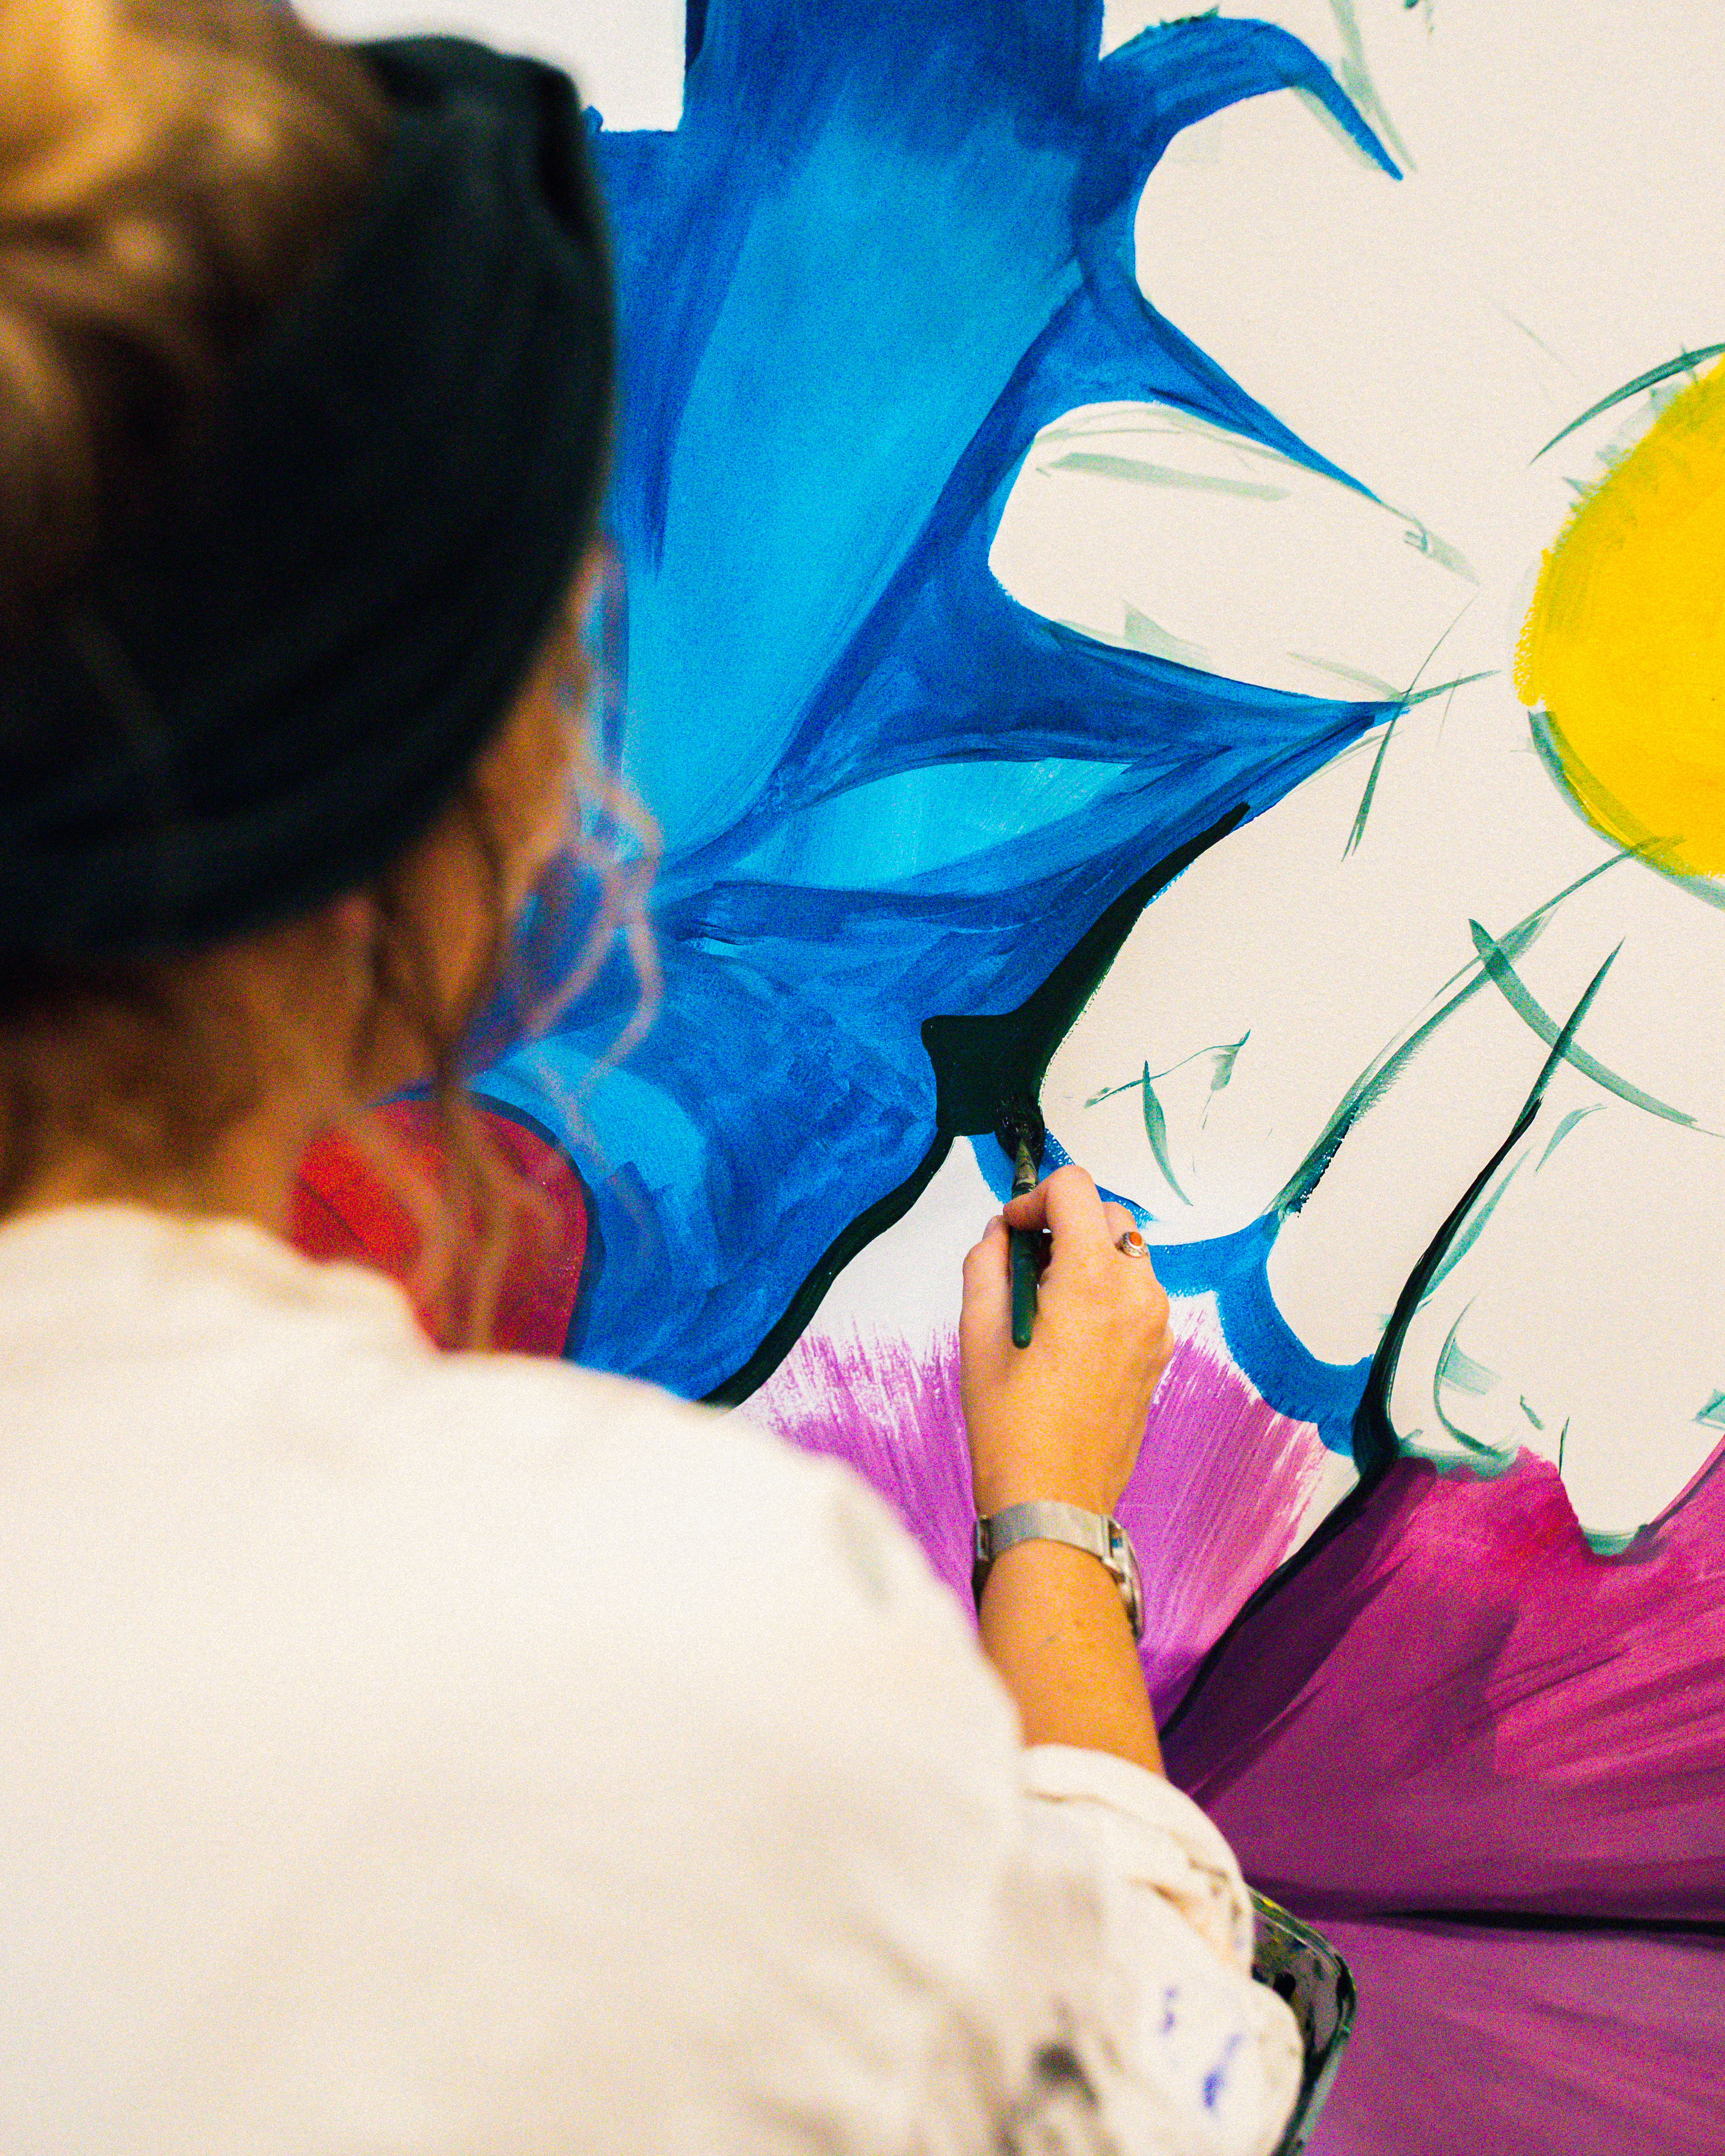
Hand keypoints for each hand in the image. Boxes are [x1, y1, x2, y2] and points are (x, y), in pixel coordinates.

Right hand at [960, 1163, 1171, 1518]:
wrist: (1054, 1498)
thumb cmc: (1011, 1425)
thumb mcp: (977, 1333)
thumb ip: (987, 1264)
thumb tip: (1000, 1233)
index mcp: (1090, 1279)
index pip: (1075, 1188)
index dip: (1034, 1197)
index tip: (1012, 1230)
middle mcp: (1135, 1293)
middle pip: (1108, 1213)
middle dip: (1065, 1221)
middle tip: (1025, 1260)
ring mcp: (1155, 1324)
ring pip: (1128, 1253)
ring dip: (1088, 1254)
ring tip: (1046, 1298)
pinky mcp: (1160, 1352)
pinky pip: (1139, 1295)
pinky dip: (1108, 1290)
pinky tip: (1071, 1330)